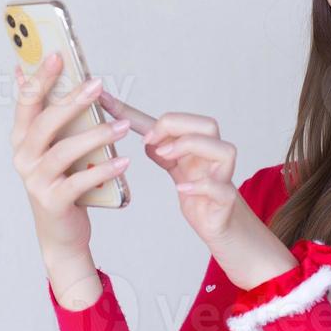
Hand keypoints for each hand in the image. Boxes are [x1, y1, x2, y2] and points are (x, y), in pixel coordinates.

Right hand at [10, 53, 132, 265]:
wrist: (62, 232)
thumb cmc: (61, 181)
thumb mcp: (50, 146)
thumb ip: (44, 112)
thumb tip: (25, 70)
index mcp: (21, 138)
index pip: (27, 102)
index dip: (40, 78)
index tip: (58, 55)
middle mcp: (23, 158)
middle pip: (45, 123)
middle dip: (71, 101)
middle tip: (97, 85)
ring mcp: (35, 181)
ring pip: (62, 152)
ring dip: (94, 136)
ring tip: (121, 127)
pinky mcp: (53, 202)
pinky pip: (78, 182)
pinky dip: (102, 170)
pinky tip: (123, 161)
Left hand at [99, 90, 292, 289]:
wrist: (224, 229)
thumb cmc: (203, 199)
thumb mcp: (178, 172)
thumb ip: (164, 153)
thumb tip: (147, 138)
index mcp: (197, 148)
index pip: (169, 122)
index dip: (134, 112)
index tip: (104, 101)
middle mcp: (212, 158)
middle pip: (208, 124)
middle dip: (177, 125)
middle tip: (151, 140)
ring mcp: (222, 178)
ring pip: (224, 150)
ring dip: (191, 147)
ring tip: (165, 156)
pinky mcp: (226, 202)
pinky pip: (220, 189)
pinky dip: (202, 186)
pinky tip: (181, 190)